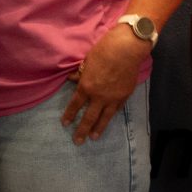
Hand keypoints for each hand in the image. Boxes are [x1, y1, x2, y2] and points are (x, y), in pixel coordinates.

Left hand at [63, 25, 145, 143]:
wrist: (126, 50)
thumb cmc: (104, 51)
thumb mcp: (87, 61)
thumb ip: (80, 73)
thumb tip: (72, 79)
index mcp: (86, 86)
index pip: (75, 104)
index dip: (69, 115)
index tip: (65, 124)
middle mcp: (99, 96)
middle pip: (89, 117)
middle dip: (82, 129)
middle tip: (78, 141)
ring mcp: (113, 98)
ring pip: (104, 118)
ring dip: (98, 129)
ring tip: (93, 138)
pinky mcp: (125, 96)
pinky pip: (116, 110)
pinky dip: (111, 116)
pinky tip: (108, 121)